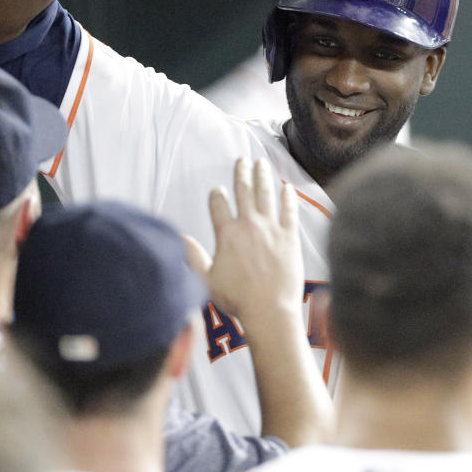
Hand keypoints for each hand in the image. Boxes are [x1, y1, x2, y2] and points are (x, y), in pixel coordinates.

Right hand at [183, 158, 301, 326]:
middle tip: (242, 160)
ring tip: (261, 164)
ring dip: (263, 177)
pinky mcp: (290, 237)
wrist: (269, 311)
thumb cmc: (237, 300)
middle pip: (244, 191)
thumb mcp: (207, 280)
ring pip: (266, 195)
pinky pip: (289, 211)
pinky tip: (287, 188)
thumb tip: (180, 240)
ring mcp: (271, 229)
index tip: (217, 190)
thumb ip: (193, 257)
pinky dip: (288, 198)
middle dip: (242, 173)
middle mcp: (249, 226)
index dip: (216, 196)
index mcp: (227, 235)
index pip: (218, 206)